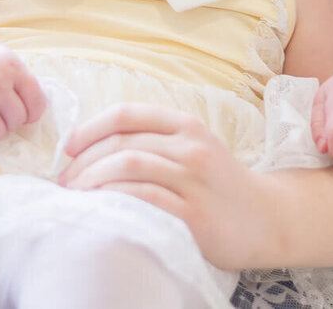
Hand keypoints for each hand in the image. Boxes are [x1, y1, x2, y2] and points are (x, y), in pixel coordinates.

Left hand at [57, 104, 279, 269]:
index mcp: (186, 125)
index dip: (89, 129)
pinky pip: (145, 199)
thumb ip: (155, 141)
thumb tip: (94, 148)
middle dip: (83, 162)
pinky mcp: (195, 214)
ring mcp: (194, 179)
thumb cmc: (219, 185)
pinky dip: (115, 201)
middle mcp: (190, 147)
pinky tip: (101, 210)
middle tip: (64, 182)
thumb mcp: (193, 148)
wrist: (268, 219)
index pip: (126, 114)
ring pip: (129, 166)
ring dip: (92, 181)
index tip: (68, 148)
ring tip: (75, 197)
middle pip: (121, 143)